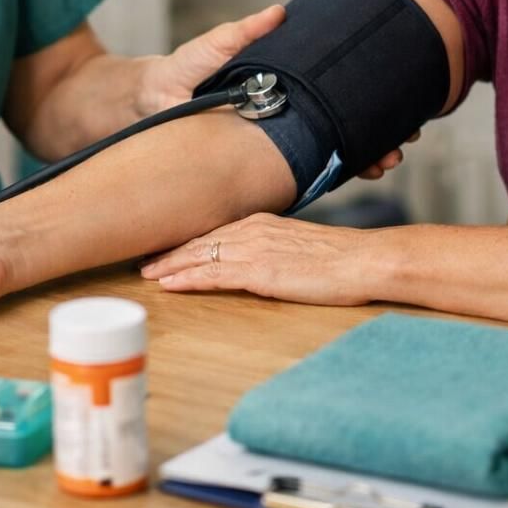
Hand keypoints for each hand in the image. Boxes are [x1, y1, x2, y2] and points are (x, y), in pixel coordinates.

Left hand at [136, 5, 409, 179]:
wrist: (148, 104)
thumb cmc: (180, 72)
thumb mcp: (213, 48)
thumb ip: (242, 33)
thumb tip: (279, 10)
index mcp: (285, 90)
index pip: (339, 99)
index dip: (372, 105)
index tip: (403, 108)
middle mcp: (287, 118)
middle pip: (344, 129)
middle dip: (379, 137)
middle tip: (403, 141)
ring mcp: (274, 144)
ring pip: (329, 154)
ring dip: (360, 159)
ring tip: (384, 162)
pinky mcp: (256, 166)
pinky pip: (298, 173)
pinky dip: (325, 176)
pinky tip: (350, 178)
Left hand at [139, 213, 376, 305]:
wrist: (363, 260)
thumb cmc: (342, 259)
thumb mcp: (301, 247)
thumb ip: (277, 249)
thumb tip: (265, 262)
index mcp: (263, 223)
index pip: (216, 232)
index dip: (188, 242)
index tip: (168, 250)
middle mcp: (253, 230)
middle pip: (200, 241)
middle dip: (170, 252)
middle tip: (144, 262)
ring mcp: (255, 249)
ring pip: (201, 256)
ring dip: (171, 265)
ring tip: (147, 274)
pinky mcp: (260, 271)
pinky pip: (214, 274)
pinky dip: (188, 278)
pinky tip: (170, 285)